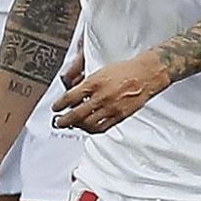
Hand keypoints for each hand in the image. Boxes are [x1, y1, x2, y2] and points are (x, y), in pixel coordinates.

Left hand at [51, 52, 167, 132]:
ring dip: (77, 126)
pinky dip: (91, 130)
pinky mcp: (119, 116)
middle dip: (64, 120)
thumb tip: (73, 89)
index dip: (60, 104)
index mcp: (94, 82)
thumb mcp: (100, 71)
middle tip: (58, 122)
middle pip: (76, 114)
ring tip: (72, 126)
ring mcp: (110, 108)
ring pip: (88, 123)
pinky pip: (101, 127)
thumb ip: (86, 82)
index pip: (70, 96)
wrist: (144, 75)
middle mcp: (101, 96)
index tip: (55, 108)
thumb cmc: (124, 70)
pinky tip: (88, 128)